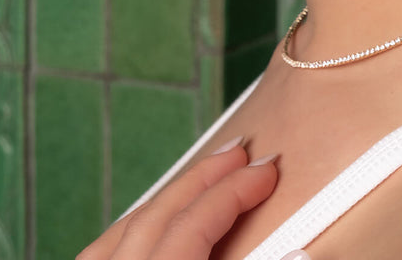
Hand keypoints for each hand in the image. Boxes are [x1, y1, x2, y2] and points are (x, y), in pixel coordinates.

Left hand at [77, 140, 277, 258]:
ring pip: (126, 227)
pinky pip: (102, 250)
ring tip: (203, 176)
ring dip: (170, 196)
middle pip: (161, 212)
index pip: (197, 221)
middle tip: (240, 152)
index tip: (267, 169)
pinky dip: (134, 225)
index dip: (236, 191)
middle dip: (205, 177)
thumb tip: (299, 252)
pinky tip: (148, 221)